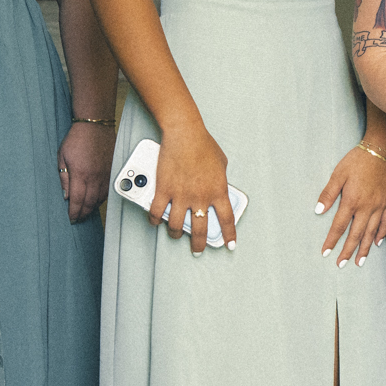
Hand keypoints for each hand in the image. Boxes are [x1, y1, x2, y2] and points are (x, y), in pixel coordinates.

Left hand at [59, 119, 116, 221]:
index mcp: (80, 174)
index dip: (74, 212)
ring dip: (92, 207)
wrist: (95, 126)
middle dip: (83, 213)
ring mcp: (105, 174)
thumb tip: (66, 195)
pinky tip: (96, 200)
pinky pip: (108, 190)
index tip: (71, 218)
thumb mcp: (62, 157)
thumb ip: (64, 178)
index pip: (77, 200)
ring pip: (100, 198)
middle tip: (78, 218)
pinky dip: (101, 198)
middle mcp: (95, 177)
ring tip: (85, 211)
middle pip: (90, 203)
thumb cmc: (77, 139)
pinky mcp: (112, 171)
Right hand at [153, 124, 238, 253]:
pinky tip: (156, 222)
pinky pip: (157, 212)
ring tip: (175, 235)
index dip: (229, 235)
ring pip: (176, 226)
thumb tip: (216, 186)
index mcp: (218, 191)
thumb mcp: (222, 163)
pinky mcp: (164, 191)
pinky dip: (155, 220)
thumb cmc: (204, 145)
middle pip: (200, 229)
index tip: (230, 245)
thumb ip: (220, 179)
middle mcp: (200, 198)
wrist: (185, 135)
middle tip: (197, 250)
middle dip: (199, 244)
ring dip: (175, 234)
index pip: (227, 220)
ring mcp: (181, 196)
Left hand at [316, 142, 385, 265]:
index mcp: (352, 200)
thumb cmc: (358, 160)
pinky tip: (377, 243)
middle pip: (356, 234)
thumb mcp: (338, 174)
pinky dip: (382, 234)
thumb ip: (328, 194)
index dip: (332, 241)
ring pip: (372, 232)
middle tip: (342, 264)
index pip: (339, 226)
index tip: (326, 253)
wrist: (381, 149)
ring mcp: (380, 205)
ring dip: (365, 248)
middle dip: (348, 251)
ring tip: (360, 261)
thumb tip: (318, 210)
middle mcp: (368, 206)